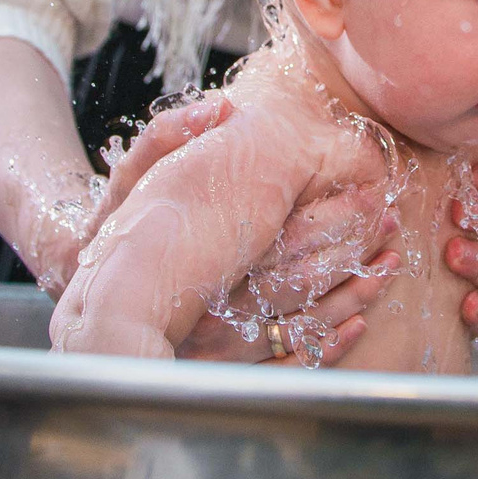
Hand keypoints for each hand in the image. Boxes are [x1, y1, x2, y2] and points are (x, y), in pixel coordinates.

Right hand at [93, 96, 403, 365]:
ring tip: (390, 265)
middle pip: (306, 273)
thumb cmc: (110, 242)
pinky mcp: (226, 370)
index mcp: (210, 251)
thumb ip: (164, 141)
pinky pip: (290, 360)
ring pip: (306, 318)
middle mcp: (221, 299)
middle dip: (355, 246)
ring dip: (354, 291)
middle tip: (392, 221)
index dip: (337, 212)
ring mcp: (225, 342)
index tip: (372, 191)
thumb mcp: (129, 182)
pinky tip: (359, 324)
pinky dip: (329, 342)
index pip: (289, 229)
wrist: (85, 317)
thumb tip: (220, 108)